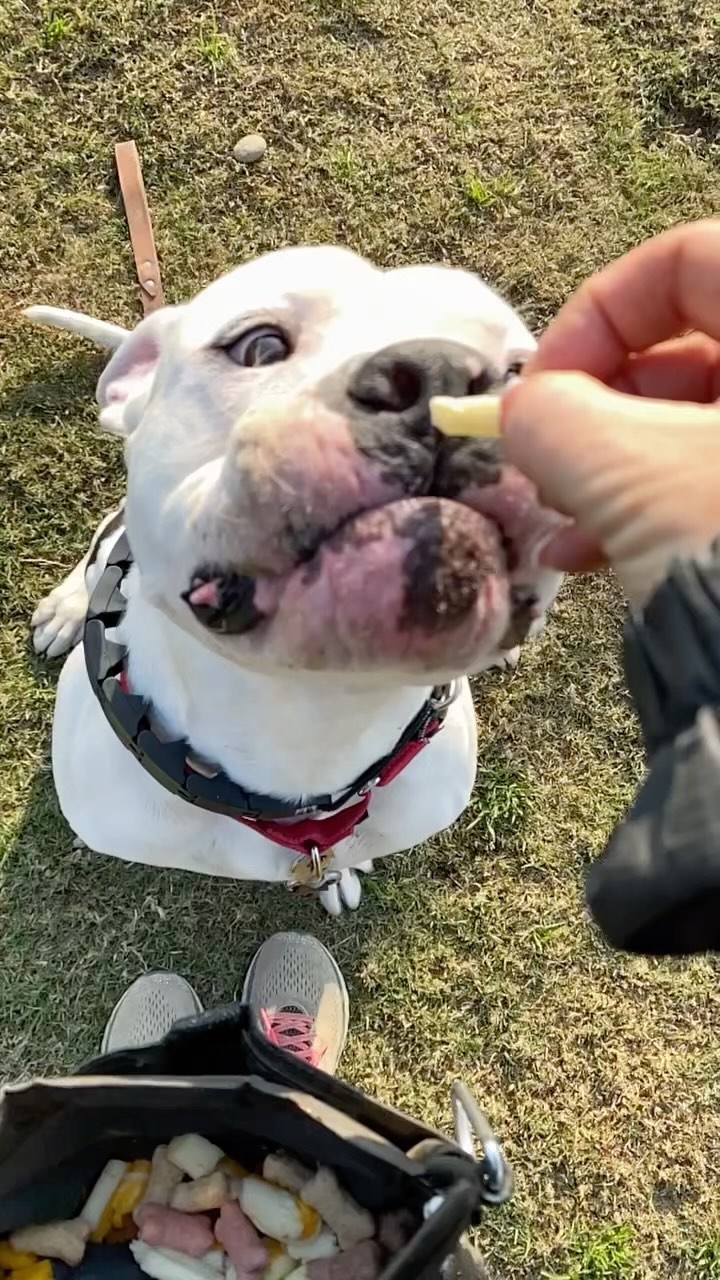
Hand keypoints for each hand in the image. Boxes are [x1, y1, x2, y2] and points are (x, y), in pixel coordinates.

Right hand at [501, 220, 719, 604]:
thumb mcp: (622, 471)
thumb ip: (550, 415)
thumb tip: (522, 409)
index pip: (687, 259)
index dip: (597, 313)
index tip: (540, 388)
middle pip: (691, 347)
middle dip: (598, 408)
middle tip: (546, 461)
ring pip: (698, 423)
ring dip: (613, 466)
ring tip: (559, 519)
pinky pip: (718, 480)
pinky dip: (653, 505)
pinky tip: (589, 554)